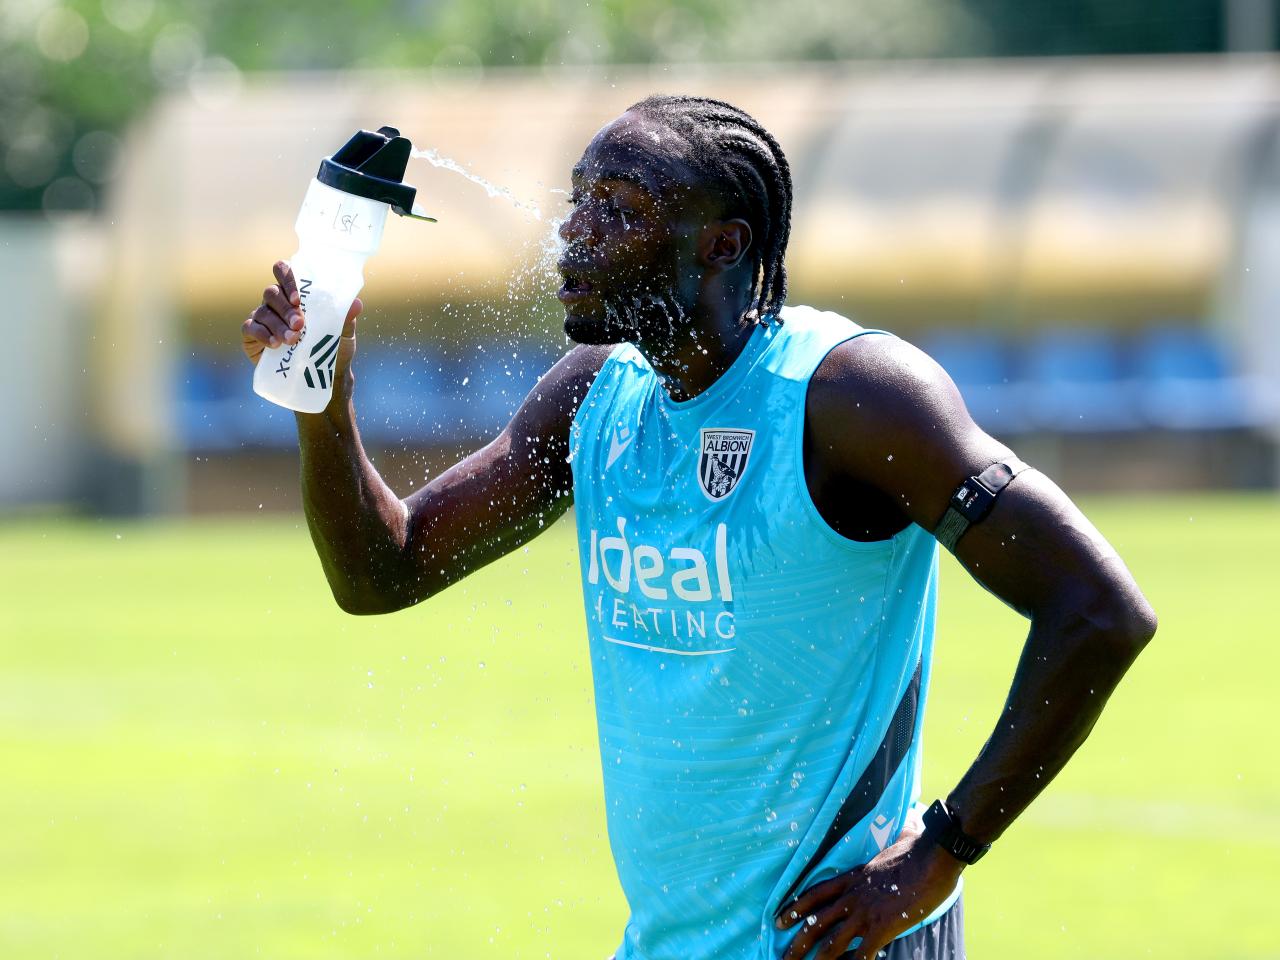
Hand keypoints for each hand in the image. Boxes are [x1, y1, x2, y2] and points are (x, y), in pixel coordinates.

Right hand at [241, 260, 362, 378]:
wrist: (323, 377)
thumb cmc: (333, 350)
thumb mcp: (344, 335)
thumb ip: (346, 318)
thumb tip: (356, 303)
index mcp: (296, 293)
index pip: (284, 271)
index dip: (287, 278)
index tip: (298, 298)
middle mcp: (277, 301)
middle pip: (272, 292)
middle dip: (286, 309)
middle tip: (299, 325)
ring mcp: (263, 316)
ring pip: (263, 311)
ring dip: (278, 325)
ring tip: (292, 340)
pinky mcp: (252, 334)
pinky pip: (251, 328)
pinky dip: (262, 334)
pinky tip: (274, 344)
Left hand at [775, 825, 963, 959]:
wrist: (932, 857)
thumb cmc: (915, 850)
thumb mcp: (886, 851)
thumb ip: (882, 854)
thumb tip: (898, 834)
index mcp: (851, 878)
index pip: (814, 894)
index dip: (794, 909)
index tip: (779, 921)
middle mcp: (852, 897)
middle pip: (815, 923)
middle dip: (796, 944)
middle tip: (782, 957)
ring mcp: (865, 913)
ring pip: (831, 943)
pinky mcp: (882, 927)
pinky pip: (862, 955)